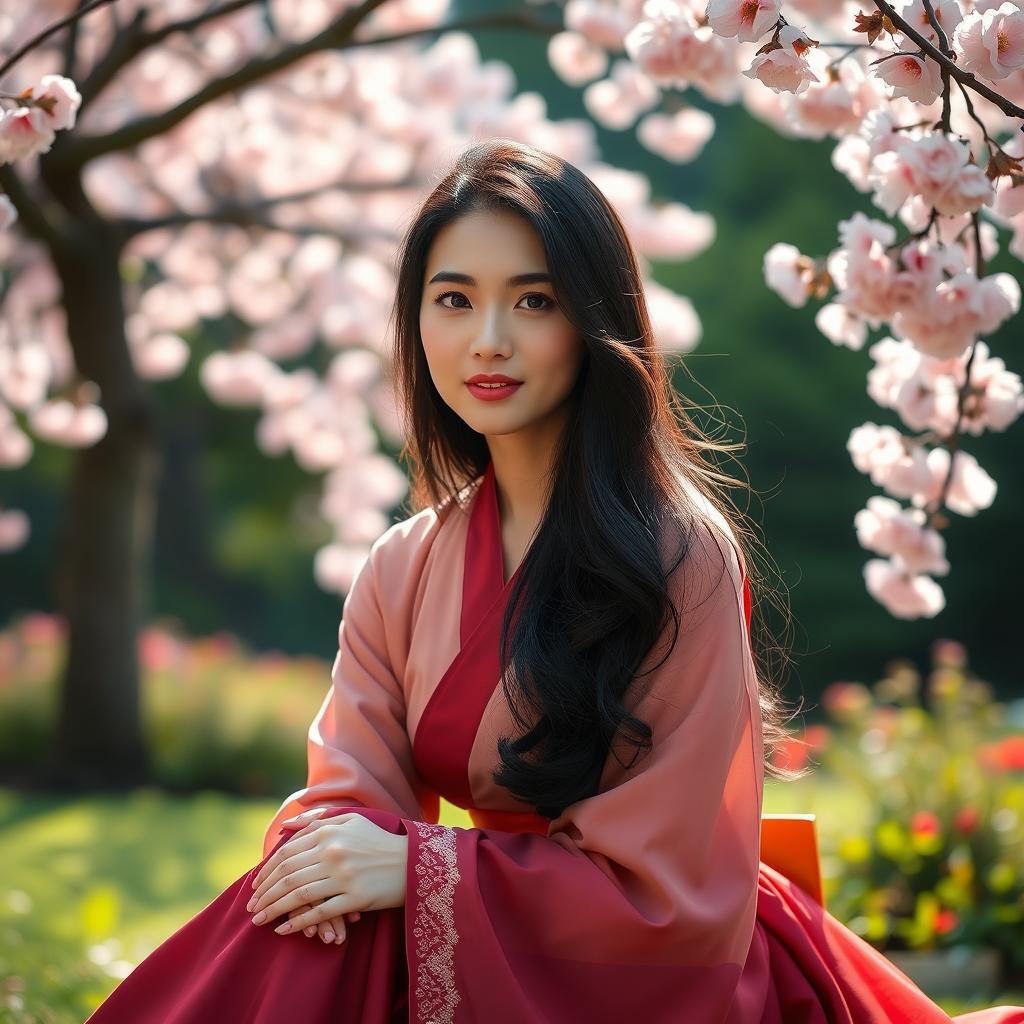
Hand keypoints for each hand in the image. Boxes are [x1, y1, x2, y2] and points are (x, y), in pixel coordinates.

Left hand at [248, 808, 408, 936]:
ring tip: (259, 920)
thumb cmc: (379, 841)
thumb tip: (286, 826)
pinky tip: (284, 930)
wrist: (413, 861)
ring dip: (274, 909)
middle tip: (251, 907)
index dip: (265, 872)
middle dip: (264, 893)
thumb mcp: (351, 820)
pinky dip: (298, 923)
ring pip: (298, 895)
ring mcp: (344, 876)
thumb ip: (317, 821)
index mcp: (329, 832)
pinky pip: (319, 912)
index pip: (286, 854)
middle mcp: (333, 852)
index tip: (253, 886)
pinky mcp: (355, 897)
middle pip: (287, 875)